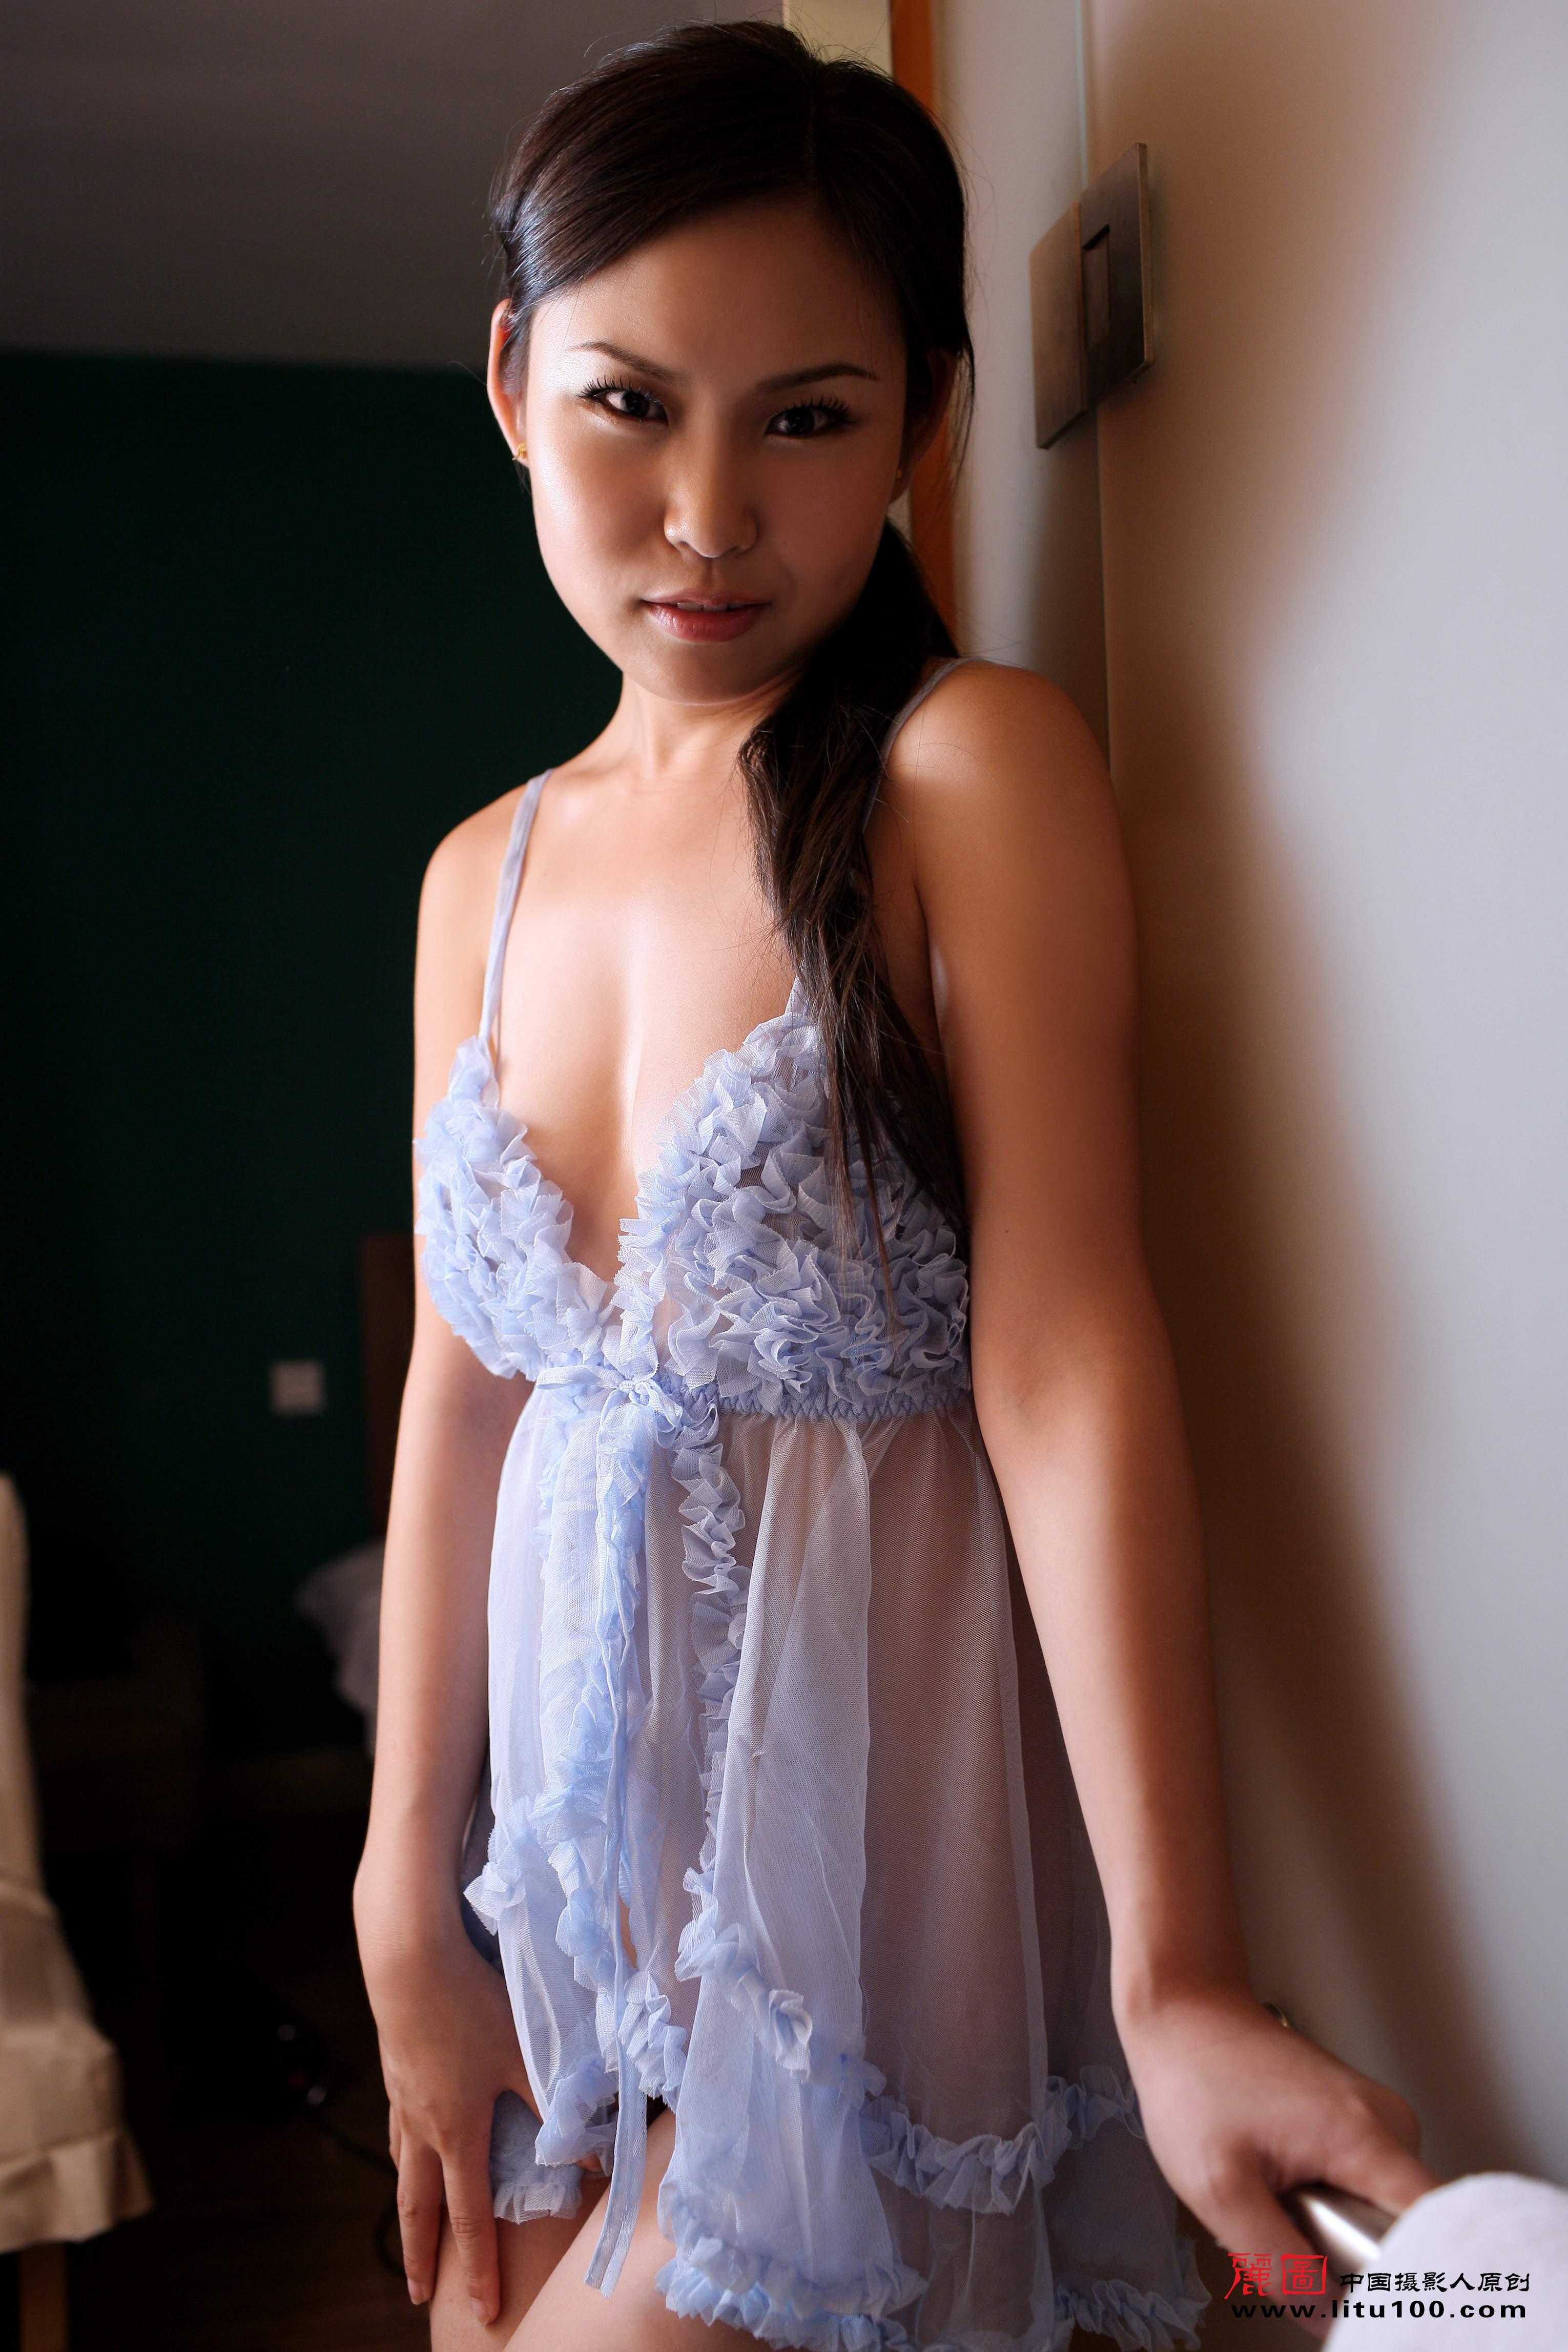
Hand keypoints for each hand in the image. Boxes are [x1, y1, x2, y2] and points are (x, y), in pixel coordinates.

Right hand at [356, 1898, 534, 2323]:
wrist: (409, 1962)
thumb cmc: (470, 2006)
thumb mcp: (524, 2051)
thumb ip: (556, 2101)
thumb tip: (593, 2148)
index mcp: (458, 2131)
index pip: (469, 2215)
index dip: (479, 2266)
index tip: (484, 2306)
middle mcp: (424, 2127)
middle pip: (417, 2209)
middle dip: (419, 2258)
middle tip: (417, 2296)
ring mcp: (403, 2103)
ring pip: (401, 2172)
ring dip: (407, 2211)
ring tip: (412, 2232)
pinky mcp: (395, 2075)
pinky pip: (397, 2133)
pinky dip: (402, 2158)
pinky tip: (406, 2154)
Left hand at [1115, 1983, 1444, 2340]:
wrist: (1184, 2012)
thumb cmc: (1196, 2080)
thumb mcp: (1220, 2190)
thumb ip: (1278, 2264)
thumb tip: (1327, 2318)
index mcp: (1367, 2136)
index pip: (1443, 2227)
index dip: (1422, 2277)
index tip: (1382, 2298)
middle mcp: (1390, 2125)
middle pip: (1411, 2231)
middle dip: (1358, 2257)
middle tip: (1296, 2231)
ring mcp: (1379, 2123)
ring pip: (1385, 2215)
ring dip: (1339, 2233)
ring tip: (1282, 2201)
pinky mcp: (1362, 2125)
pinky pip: (1367, 2191)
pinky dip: (1331, 2207)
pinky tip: (1286, 2187)